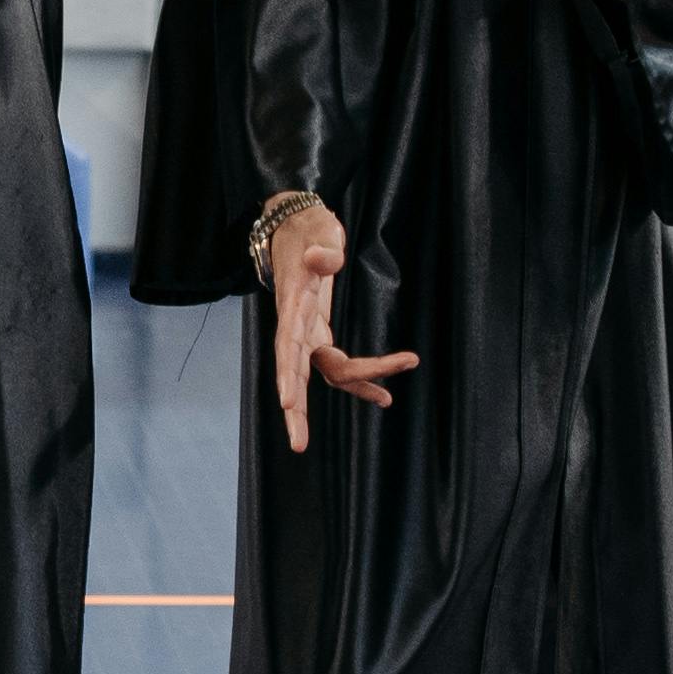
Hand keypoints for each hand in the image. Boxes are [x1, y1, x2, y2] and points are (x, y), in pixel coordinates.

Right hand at [259, 196, 414, 455]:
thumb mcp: (316, 231)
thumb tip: (323, 261)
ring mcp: (307, 333)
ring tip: (387, 400)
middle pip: (295, 374)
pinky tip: (384, 395)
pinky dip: (361, 380)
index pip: (287, 347)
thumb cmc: (307, 229)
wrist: (296, 228)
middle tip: (298, 445)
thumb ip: (322, 249)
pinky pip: (338, 366)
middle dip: (297, 411)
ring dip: (353, 389)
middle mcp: (296, 326)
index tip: (286, 403)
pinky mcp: (319, 334)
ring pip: (323, 374)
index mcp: (293, 305)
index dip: (287, 375)